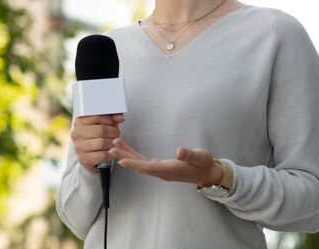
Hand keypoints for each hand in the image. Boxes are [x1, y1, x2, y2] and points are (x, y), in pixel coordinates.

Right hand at [71, 114, 124, 172]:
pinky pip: (102, 155)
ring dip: (112, 143)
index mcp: (79, 121)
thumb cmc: (97, 134)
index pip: (97, 117)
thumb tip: (120, 118)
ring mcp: (78, 147)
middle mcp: (76, 133)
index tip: (113, 124)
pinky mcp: (83, 159)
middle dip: (113, 132)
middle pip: (101, 130)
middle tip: (116, 134)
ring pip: (102, 143)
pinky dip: (110, 153)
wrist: (89, 152)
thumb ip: (112, 117)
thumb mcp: (104, 122)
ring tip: (113, 142)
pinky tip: (111, 151)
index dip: (109, 120)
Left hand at [108, 138, 222, 186]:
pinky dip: (133, 155)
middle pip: (140, 166)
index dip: (135, 164)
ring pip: (140, 163)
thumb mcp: (200, 157)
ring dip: (127, 155)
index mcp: (170, 170)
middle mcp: (162, 172)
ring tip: (114, 145)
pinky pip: (143, 162)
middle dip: (125, 157)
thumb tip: (179, 151)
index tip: (121, 160)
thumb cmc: (203, 164)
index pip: (148, 168)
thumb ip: (189, 154)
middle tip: (111, 148)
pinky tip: (126, 150)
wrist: (207, 173)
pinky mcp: (159, 166)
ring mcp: (160, 170)